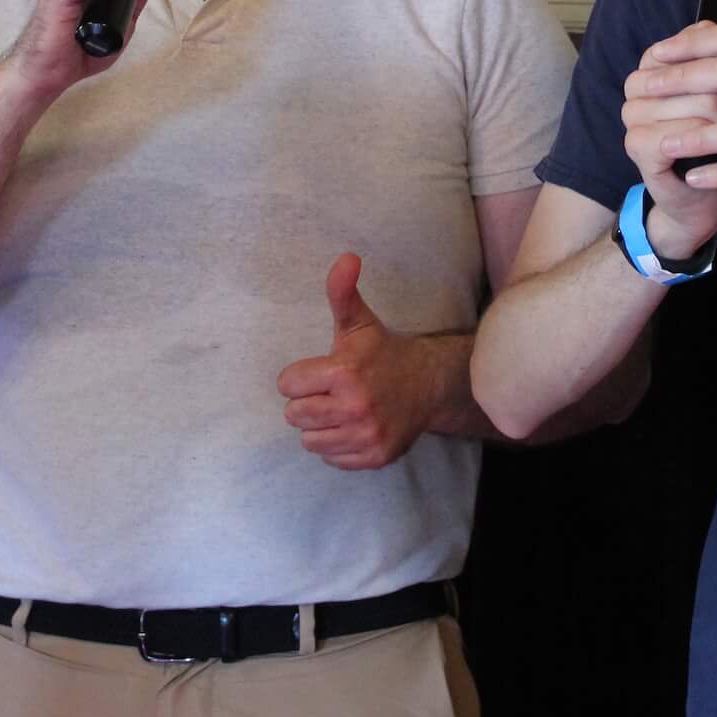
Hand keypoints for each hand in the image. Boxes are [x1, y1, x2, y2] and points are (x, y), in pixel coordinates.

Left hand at [276, 254, 447, 470]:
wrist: (429, 385)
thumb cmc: (383, 352)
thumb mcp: (359, 322)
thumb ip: (342, 291)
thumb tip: (346, 258)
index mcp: (345, 372)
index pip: (287, 385)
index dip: (299, 377)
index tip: (320, 372)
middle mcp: (355, 407)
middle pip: (294, 416)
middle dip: (308, 402)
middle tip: (331, 392)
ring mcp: (366, 434)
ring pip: (310, 440)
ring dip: (321, 427)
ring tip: (341, 410)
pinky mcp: (375, 456)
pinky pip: (331, 458)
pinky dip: (339, 445)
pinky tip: (354, 426)